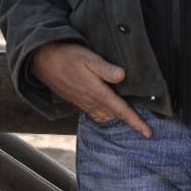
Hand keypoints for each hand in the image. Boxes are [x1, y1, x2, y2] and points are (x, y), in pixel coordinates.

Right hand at [30, 42, 151, 137]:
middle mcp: (92, 101)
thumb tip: (123, 76)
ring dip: (116, 116)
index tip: (148, 133)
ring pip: (105, 115)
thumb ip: (106, 69)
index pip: (121, 110)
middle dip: (128, 120)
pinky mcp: (78, 99)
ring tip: (128, 116)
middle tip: (143, 123)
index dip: (136, 122)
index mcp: (98, 93)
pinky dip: (105, 113)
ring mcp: (84, 102)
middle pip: (115, 115)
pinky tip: (108, 108)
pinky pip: (95, 112)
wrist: (43, 61)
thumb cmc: (67, 57)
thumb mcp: (89, 58)